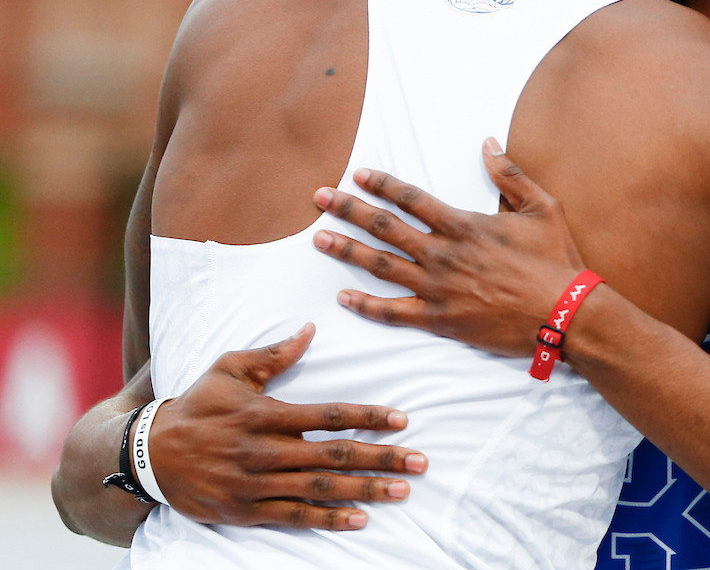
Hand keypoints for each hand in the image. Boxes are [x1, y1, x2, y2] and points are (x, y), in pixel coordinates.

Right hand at [149, 323, 426, 529]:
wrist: (148, 454)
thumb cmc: (196, 405)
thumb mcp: (230, 369)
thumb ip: (274, 353)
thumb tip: (311, 329)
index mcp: (265, 413)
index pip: (328, 415)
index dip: (368, 417)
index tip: (403, 420)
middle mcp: (264, 450)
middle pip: (335, 456)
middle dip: (382, 458)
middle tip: (421, 461)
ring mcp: (256, 484)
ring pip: (321, 490)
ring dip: (366, 491)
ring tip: (402, 490)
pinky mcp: (246, 511)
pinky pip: (294, 517)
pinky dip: (329, 520)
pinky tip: (360, 519)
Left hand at [311, 138, 585, 356]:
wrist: (565, 315)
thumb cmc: (556, 261)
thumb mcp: (542, 208)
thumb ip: (510, 175)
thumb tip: (489, 143)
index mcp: (465, 225)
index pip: (412, 199)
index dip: (382, 184)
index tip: (358, 174)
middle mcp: (444, 254)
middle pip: (386, 228)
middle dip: (348, 210)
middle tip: (319, 199)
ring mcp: (439, 289)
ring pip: (381, 266)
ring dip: (348, 251)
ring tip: (319, 239)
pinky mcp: (441, 320)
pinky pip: (394, 313)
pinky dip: (367, 305)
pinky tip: (344, 297)